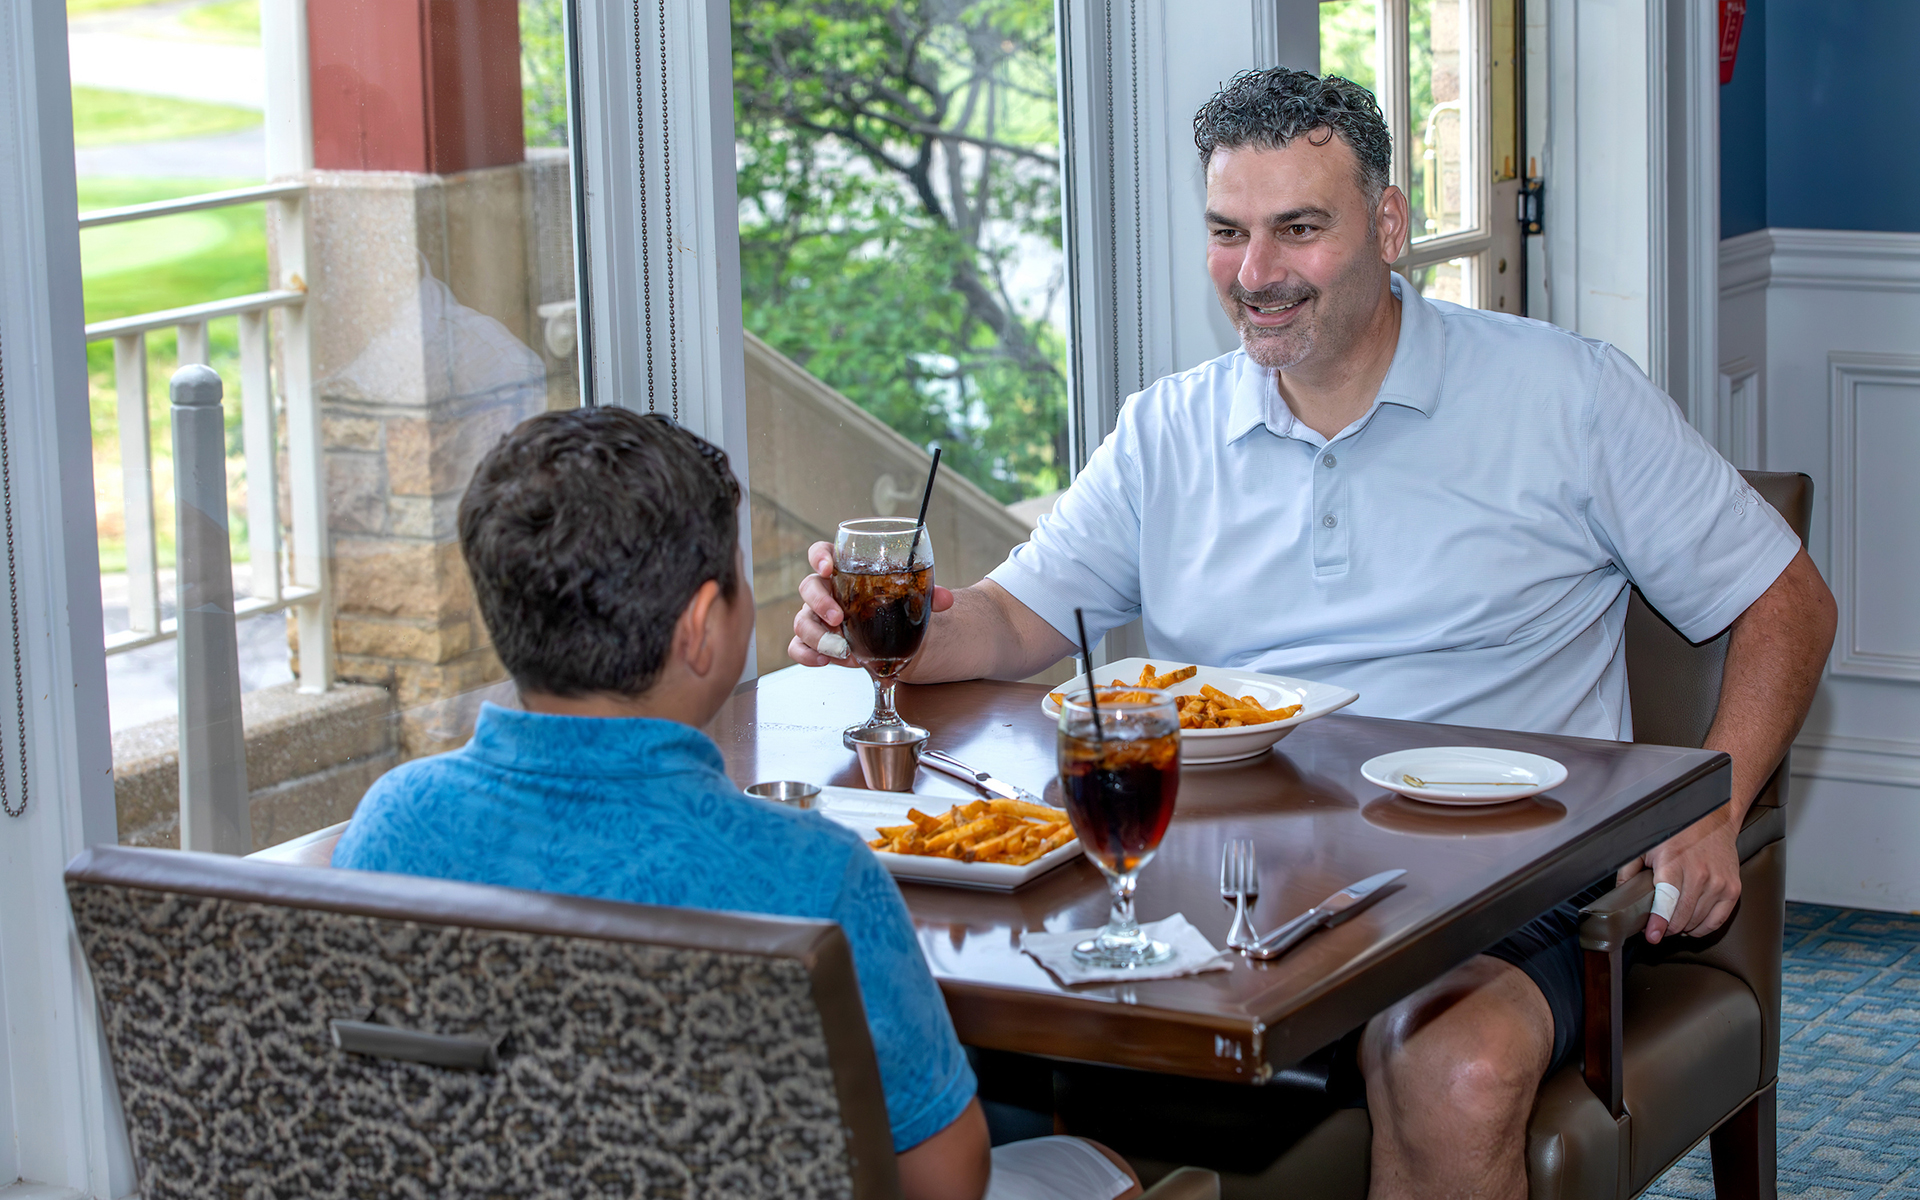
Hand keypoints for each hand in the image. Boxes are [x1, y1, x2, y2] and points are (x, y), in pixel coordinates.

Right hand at [787, 541, 953, 667]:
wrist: (893, 631)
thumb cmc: (893, 604)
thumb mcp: (910, 597)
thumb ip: (927, 595)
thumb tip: (944, 599)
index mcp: (844, 570)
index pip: (822, 553)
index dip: (819, 557)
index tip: (828, 567)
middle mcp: (826, 591)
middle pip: (808, 587)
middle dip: (820, 602)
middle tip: (839, 618)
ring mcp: (817, 617)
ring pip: (801, 620)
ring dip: (818, 636)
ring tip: (841, 650)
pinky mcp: (815, 641)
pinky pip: (798, 646)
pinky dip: (806, 654)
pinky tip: (823, 662)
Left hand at [1616, 807, 1741, 943]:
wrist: (1713, 820)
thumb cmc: (1678, 833)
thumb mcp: (1645, 846)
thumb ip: (1629, 871)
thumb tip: (1621, 894)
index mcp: (1674, 864)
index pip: (1667, 901)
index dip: (1658, 922)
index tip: (1652, 936)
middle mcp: (1699, 875)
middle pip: (1682, 917)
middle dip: (1667, 928)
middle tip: (1657, 926)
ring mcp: (1719, 884)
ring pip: (1698, 921)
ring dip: (1683, 928)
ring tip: (1673, 923)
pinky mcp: (1733, 889)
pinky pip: (1718, 921)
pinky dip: (1703, 928)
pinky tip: (1692, 924)